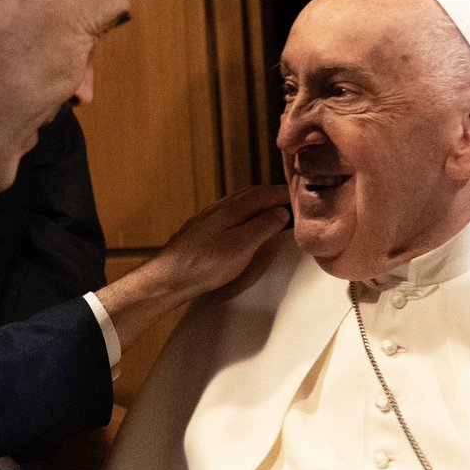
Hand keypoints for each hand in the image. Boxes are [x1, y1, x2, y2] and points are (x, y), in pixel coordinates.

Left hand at [94, 184, 289, 347]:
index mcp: (232, 208)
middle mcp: (219, 207)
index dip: (284, 192)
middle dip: (272, 195)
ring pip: (239, 204)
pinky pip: (230, 214)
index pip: (264, 192)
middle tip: (290, 201)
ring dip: (258, 204)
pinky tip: (245, 226)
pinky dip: (245, 214)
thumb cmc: (204, 264)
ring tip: (272, 212)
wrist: (169, 277)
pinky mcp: (202, 231)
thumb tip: (281, 211)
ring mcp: (209, 218)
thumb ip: (263, 226)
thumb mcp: (242, 246)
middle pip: (251, 194)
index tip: (301, 195)